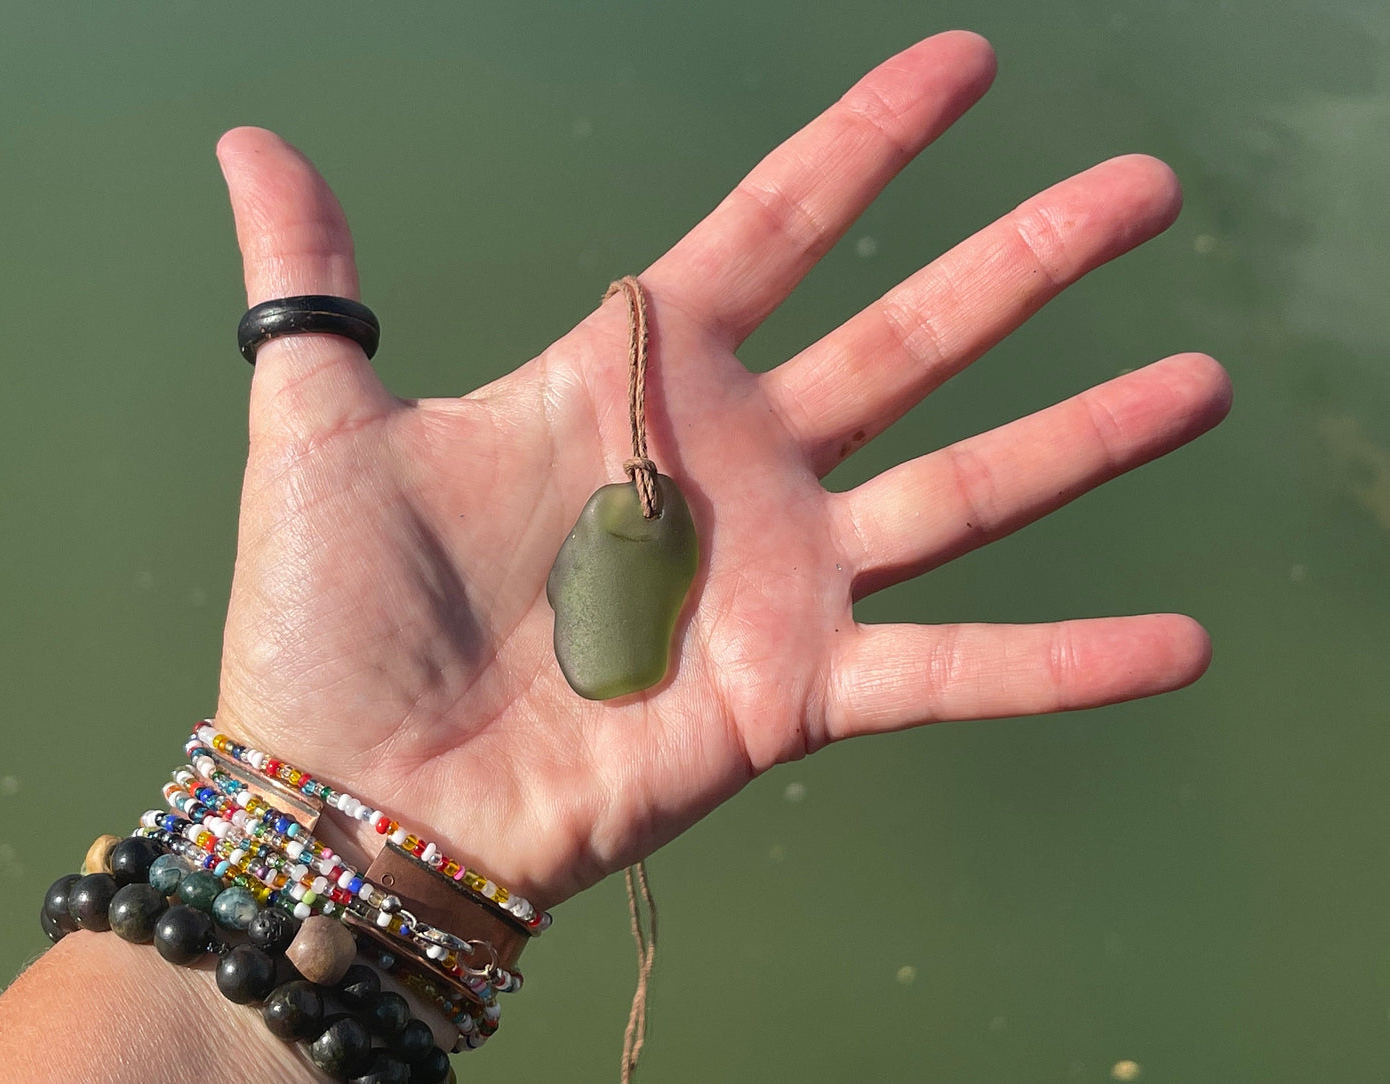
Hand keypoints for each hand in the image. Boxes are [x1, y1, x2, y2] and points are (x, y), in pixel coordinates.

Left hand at [212, 31, 1229, 909]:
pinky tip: (1179, 646)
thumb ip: (312, 283)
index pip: (780, 225)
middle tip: (1146, 184)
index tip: (966, 65)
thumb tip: (252, 143)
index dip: (870, 144)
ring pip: (966, 487)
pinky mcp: (798, 694)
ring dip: (1088, 437)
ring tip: (1204, 381)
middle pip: (912, 337)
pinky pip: (954, 671)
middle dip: (1028, 260)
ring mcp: (779, 580)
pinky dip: (1065, 663)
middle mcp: (733, 468)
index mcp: (636, 382)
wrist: (351, 796)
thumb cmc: (327, 617)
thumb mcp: (321, 421)